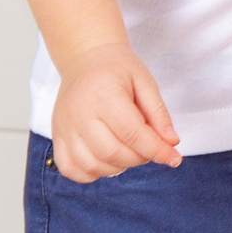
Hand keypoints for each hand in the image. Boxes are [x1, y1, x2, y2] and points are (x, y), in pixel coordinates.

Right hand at [49, 42, 182, 181]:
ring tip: (130, 151)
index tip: (174, 158)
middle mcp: (80, 114)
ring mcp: (64, 128)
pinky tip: (107, 160)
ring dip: (118, 167)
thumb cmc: (117, 68)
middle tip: (151, 148)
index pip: (132, 134)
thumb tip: (171, 142)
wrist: (85, 59)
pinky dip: (91, 173)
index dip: (156, 150)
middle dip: (139, 158)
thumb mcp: (145, 81)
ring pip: (91, 165)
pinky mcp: (57, 137)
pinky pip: (70, 169)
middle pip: (112, 153)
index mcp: (104, 95)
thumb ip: (158, 113)